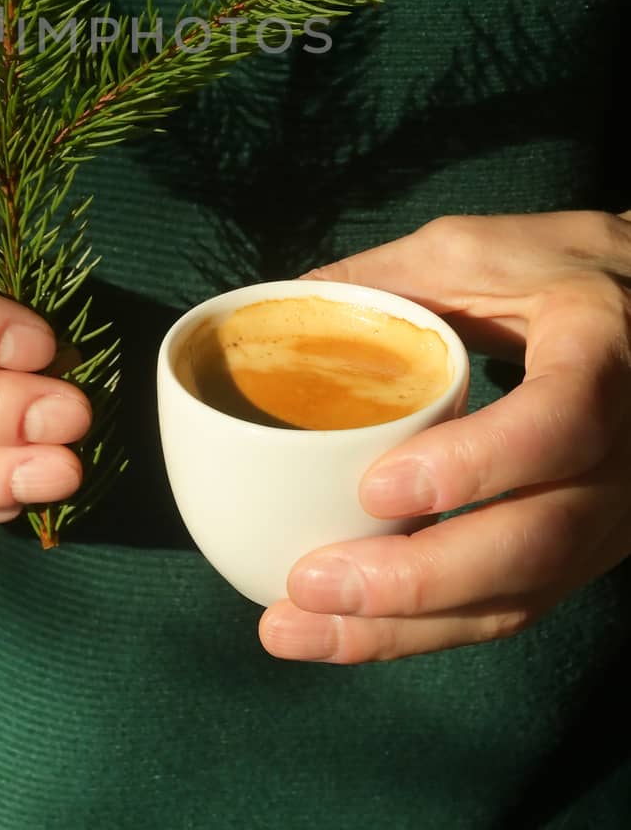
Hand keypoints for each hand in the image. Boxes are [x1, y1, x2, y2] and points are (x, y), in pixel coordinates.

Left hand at [258, 210, 630, 662]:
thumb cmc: (559, 272)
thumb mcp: (476, 250)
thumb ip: (389, 280)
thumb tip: (286, 310)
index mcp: (599, 353)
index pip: (558, 425)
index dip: (473, 466)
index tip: (376, 488)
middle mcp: (623, 452)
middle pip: (537, 541)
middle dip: (415, 580)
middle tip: (308, 582)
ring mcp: (611, 513)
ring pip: (520, 594)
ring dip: (403, 628)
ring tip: (296, 629)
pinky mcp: (583, 550)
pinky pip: (510, 606)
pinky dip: (424, 631)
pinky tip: (343, 633)